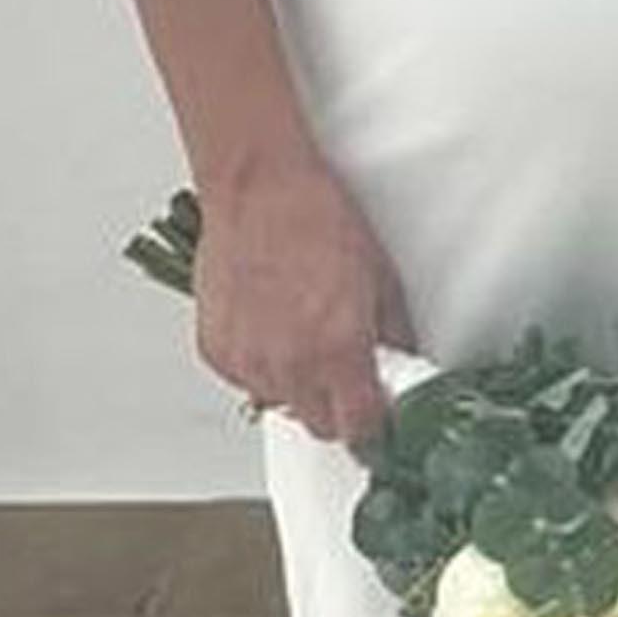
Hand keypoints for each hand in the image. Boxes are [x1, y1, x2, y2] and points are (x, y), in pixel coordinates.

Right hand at [191, 157, 414, 443]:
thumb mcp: (381, 277)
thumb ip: (393, 336)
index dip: (374, 429)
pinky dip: (260, 364)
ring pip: (281, 404)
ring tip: (301, 332)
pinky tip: (270, 324)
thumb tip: (400, 364)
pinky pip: (245, 379)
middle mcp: (291, 364)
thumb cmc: (316, 218)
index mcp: (338, 351)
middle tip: (343, 371)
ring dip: (296, 384)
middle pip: (321, 426)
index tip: (377, 422)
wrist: (259, 187)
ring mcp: (249, 360)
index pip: (360, 429)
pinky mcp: (217, 349)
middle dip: (336, 408)